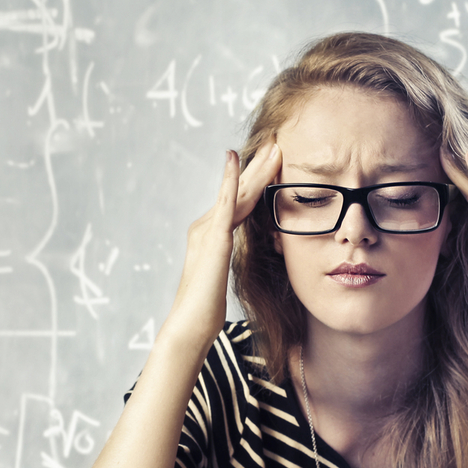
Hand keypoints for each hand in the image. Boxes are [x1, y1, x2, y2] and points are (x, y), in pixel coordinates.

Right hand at [164, 144, 281, 348]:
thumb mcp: (222, 280)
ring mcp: (207, 230)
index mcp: (211, 236)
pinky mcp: (212, 237)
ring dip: (255, 167)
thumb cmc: (206, 310)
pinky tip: (234, 158)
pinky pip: (223, 202)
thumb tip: (236, 262)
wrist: (190, 324)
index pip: (238, 202)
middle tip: (276, 143)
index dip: (255, 181)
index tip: (273, 162)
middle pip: (238, 191)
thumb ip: (228, 264)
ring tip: (272, 146)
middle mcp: (206, 227)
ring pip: (236, 192)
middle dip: (258, 167)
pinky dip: (229, 178)